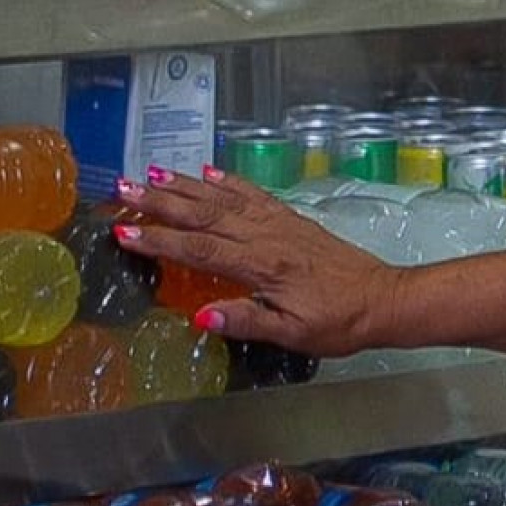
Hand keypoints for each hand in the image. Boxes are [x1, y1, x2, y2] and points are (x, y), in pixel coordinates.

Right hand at [112, 167, 400, 356]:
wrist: (383, 299)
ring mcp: (280, 224)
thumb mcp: (293, 334)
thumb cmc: (338, 323)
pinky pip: (254, 195)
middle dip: (161, 202)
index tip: (124, 231)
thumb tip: (201, 315)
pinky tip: (209, 172)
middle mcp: (268, 237)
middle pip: (206, 215)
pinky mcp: (292, 220)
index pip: (201, 250)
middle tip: (122, 190)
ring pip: (225, 200)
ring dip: (187, 186)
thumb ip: (247, 321)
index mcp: (264, 266)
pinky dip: (229, 181)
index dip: (161, 241)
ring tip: (152, 174)